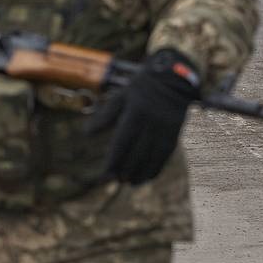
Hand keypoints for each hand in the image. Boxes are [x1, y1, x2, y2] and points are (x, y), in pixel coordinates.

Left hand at [86, 49, 200, 185]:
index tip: (106, 172)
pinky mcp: (175, 132)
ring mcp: (166, 128)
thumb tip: (86, 134)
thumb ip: (104, 116)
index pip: (123, 140)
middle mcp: (152, 121)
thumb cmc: (139, 89)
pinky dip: (156, 167)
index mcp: (136, 111)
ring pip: (153, 156)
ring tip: (130, 183)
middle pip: (138, 151)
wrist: (172, 79)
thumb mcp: (120, 97)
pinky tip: (147, 177)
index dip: (115, 158)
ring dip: (141, 172)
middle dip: (126, 168)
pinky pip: (166, 155)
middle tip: (115, 181)